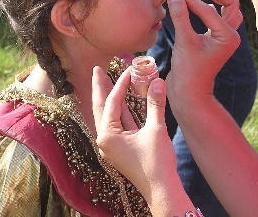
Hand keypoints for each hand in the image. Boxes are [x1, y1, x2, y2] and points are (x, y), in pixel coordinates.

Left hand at [92, 66, 177, 200]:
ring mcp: (111, 146)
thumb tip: (158, 81)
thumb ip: (155, 104)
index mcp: (107, 135)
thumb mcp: (156, 129)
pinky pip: (117, 124)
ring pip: (107, 116)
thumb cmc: (156, 162)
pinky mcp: (120, 148)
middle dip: (99, 88)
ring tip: (106, 81)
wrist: (160, 189)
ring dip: (109, 98)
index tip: (129, 69)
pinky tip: (122, 101)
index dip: (121, 83)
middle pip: (99, 108)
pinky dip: (120, 111)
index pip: (112, 102)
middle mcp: (104, 140)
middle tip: (97, 69)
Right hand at [165, 0, 242, 105]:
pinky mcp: (214, 40)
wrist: (189, 93)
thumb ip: (180, 15)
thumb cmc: (188, 71)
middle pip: (230, 4)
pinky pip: (215, 19)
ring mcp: (223, 38)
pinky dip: (205, 10)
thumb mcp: (183, 41)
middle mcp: (230, 35)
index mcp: (228, 36)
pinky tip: (190, 6)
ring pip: (225, 10)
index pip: (208, 10)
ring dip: (213, 0)